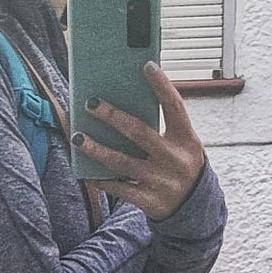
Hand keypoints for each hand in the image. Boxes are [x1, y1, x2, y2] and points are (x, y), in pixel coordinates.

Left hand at [71, 61, 207, 221]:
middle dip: (113, 117)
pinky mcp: (149, 201)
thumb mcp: (182, 144)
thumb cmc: (179, 164)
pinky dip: (102, 180)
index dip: (162, 85)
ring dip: (97, 149)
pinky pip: (120, 189)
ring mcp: (161, 182)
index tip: (147, 65)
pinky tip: (87, 173)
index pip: (174, 106)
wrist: (194, 207)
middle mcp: (175, 159)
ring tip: (77, 137)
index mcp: (186, 139)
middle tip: (90, 103)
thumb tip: (124, 102)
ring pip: (122, 162)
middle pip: (139, 133)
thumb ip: (162, 126)